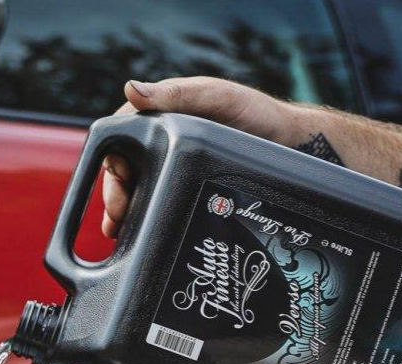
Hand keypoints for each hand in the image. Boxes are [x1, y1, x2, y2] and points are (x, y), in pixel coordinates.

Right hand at [100, 77, 307, 237]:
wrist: (290, 144)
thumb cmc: (255, 113)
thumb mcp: (215, 97)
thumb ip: (175, 94)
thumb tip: (131, 90)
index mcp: (160, 117)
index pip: (119, 138)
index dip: (111, 162)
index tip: (117, 185)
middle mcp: (162, 142)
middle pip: (124, 170)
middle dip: (114, 194)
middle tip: (116, 218)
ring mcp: (174, 166)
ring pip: (138, 190)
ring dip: (124, 211)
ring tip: (118, 233)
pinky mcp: (188, 186)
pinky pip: (160, 201)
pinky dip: (146, 218)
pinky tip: (139, 234)